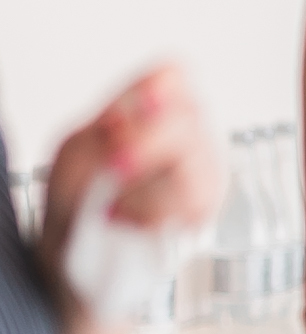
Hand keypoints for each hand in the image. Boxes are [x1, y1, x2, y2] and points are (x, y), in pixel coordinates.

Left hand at [39, 66, 221, 296]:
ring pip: (198, 166)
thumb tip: (123, 126)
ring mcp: (203, 168)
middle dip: (147, 144)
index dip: (157, 91)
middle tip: (115, 167)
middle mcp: (186, 131)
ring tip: (118, 206)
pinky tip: (134, 220)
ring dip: (148, 190)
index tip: (129, 115)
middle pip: (189, 118)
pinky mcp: (207, 205)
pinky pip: (197, 205)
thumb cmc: (77, 201)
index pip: (173, 75)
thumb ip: (97, 137)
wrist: (84, 258)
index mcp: (151, 108)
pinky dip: (156, 216)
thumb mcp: (71, 159)